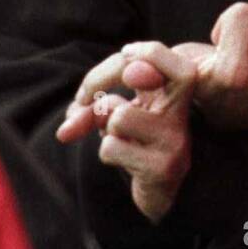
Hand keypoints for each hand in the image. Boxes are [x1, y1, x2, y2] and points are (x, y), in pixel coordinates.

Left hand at [56, 42, 201, 222]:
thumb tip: (66, 125)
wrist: (161, 195)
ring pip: (118, 116)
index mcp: (175, 95)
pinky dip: (108, 153)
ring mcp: (173, 141)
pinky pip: (112, 147)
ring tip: (118, 139)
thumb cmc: (137, 146)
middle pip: (140, 75)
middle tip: (84, 96)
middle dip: (100, 77)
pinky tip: (123, 160)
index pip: (177, 63)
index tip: (124, 54)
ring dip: (105, 127)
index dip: (149, 53)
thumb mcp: (117, 117)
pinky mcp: (161, 168)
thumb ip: (94, 109)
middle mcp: (180, 115)